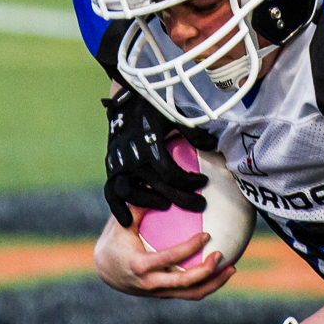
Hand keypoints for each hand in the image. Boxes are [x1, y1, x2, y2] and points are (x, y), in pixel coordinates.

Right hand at [92, 209, 233, 299]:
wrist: (105, 270)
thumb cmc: (115, 240)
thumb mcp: (122, 223)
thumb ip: (138, 206)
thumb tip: (158, 184)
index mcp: (140, 266)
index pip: (169, 259)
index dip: (189, 248)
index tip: (206, 235)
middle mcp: (150, 283)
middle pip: (184, 283)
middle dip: (206, 271)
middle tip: (221, 254)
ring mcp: (159, 292)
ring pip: (191, 293)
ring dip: (214, 283)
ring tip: (232, 267)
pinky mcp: (165, 294)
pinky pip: (190, 292)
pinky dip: (207, 284)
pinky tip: (221, 271)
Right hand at [103, 88, 207, 227]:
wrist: (125, 101)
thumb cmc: (153, 108)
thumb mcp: (174, 115)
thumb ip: (193, 132)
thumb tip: (212, 145)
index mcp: (150, 146)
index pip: (172, 174)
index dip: (190, 181)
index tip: (204, 181)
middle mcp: (133, 158)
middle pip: (158, 187)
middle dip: (182, 198)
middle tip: (199, 205)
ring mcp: (119, 164)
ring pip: (131, 193)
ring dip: (148, 202)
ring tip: (165, 205)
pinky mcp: (110, 168)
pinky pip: (110, 193)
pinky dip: (117, 208)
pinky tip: (128, 222)